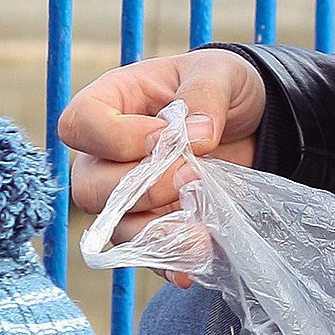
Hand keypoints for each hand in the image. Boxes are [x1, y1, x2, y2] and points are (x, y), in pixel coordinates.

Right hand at [58, 50, 265, 282]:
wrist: (255, 124)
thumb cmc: (223, 87)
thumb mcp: (220, 73)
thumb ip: (205, 96)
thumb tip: (196, 136)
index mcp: (113, 102)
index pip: (79, 125)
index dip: (114, 138)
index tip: (164, 137)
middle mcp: (108, 153)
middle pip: (88, 185)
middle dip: (140, 189)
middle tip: (191, 177)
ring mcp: (127, 193)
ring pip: (113, 225)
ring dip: (155, 231)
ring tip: (200, 230)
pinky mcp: (154, 223)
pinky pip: (146, 251)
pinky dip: (168, 259)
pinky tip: (194, 261)